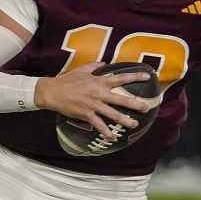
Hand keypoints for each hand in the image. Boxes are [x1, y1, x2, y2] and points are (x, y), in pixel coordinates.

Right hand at [34, 62, 151, 139]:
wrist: (53, 92)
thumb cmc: (67, 80)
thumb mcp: (82, 70)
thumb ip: (94, 65)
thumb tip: (104, 62)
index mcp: (100, 81)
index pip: (121, 78)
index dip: (135, 77)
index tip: (147, 77)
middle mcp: (99, 93)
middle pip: (121, 99)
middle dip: (135, 104)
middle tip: (146, 108)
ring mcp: (94, 105)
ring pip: (113, 114)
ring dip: (125, 120)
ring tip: (134, 125)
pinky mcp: (86, 114)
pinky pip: (99, 125)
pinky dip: (106, 132)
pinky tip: (113, 137)